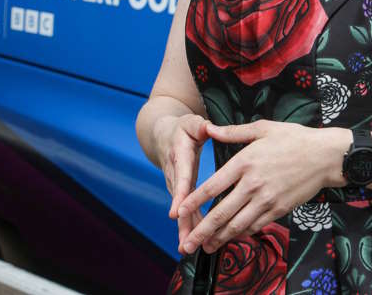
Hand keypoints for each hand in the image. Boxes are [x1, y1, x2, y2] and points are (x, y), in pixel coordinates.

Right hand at [157, 113, 210, 250]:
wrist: (163, 136)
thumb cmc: (182, 129)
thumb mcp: (190, 123)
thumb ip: (199, 126)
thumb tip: (207, 128)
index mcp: (179, 156)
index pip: (180, 176)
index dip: (179, 195)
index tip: (176, 213)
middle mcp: (175, 174)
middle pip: (179, 201)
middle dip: (182, 222)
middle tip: (185, 242)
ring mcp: (176, 184)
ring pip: (181, 209)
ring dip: (185, 229)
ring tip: (189, 249)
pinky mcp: (180, 191)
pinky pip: (185, 209)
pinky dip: (190, 225)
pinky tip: (199, 240)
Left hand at [176, 120, 345, 255]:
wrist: (325, 156)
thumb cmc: (294, 138)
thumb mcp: (263, 128)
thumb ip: (234, 132)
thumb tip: (210, 128)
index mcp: (245, 162)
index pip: (212, 186)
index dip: (194, 201)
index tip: (180, 211)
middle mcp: (253, 184)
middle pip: (221, 213)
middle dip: (201, 231)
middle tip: (187, 244)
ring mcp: (267, 200)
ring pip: (237, 225)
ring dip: (219, 238)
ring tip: (206, 247)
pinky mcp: (279, 209)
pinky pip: (255, 226)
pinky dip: (241, 234)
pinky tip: (231, 238)